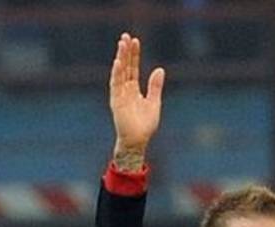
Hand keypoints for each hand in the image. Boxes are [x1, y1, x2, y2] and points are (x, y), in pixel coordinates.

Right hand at [109, 33, 164, 168]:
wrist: (138, 141)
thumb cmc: (145, 125)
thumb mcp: (154, 103)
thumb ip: (155, 86)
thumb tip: (160, 69)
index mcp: (134, 89)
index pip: (133, 68)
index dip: (134, 55)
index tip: (135, 41)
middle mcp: (125, 89)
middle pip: (125, 67)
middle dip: (125, 52)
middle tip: (126, 36)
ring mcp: (119, 94)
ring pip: (120, 72)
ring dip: (121, 58)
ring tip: (122, 44)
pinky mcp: (116, 101)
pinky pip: (115, 85)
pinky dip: (116, 74)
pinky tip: (118, 62)